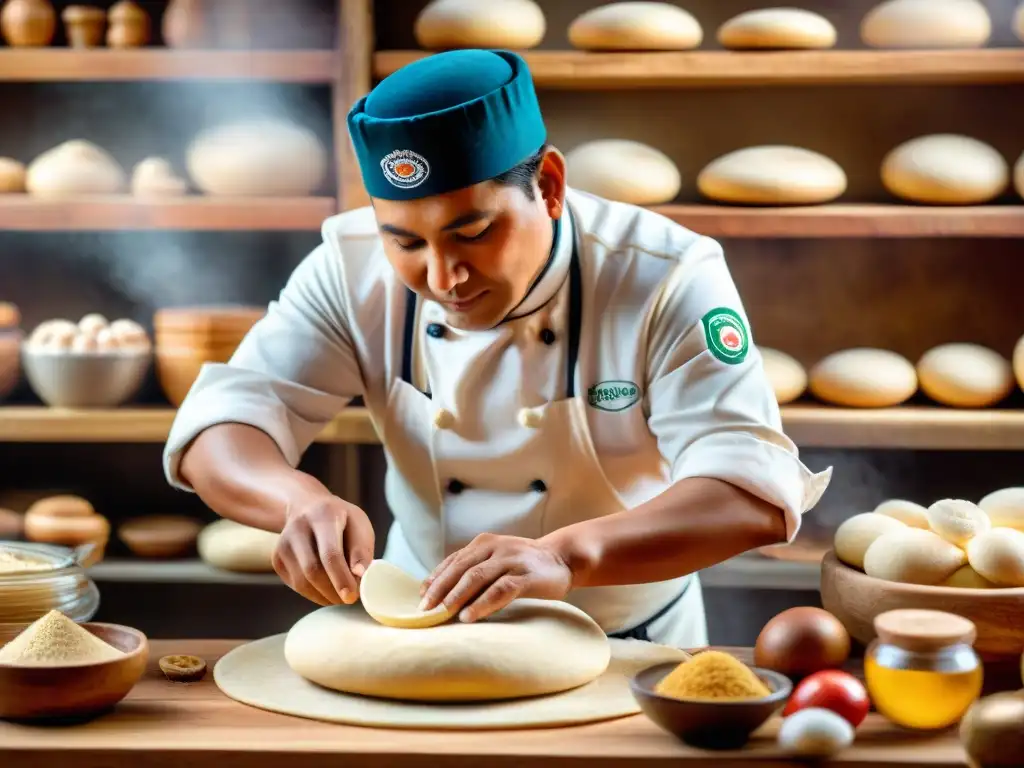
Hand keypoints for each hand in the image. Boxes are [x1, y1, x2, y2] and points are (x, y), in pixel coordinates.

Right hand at [271, 491, 374, 606]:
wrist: (307, 507)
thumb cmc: (340, 519)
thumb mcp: (358, 524)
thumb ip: (361, 550)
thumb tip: (360, 575)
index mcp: (323, 516)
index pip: (330, 553)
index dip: (341, 578)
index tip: (352, 596)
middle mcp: (298, 528)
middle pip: (312, 571)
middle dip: (333, 591)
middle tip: (350, 598)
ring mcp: (283, 544)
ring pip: (302, 582)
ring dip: (324, 596)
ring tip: (340, 594)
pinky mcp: (277, 559)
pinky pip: (295, 585)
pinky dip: (314, 594)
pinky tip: (326, 588)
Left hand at [418, 533, 572, 622]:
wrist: (563, 559)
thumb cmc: (524, 565)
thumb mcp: (497, 560)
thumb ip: (475, 570)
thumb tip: (443, 594)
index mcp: (485, 543)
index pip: (454, 560)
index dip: (436, 577)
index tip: (421, 595)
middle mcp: (496, 548)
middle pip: (461, 568)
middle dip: (440, 588)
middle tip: (425, 608)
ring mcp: (512, 560)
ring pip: (478, 577)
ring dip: (458, 595)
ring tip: (443, 612)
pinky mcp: (527, 576)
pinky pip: (501, 590)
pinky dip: (483, 603)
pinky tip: (469, 615)